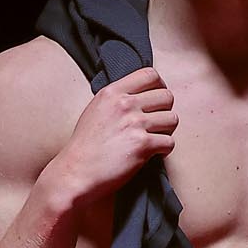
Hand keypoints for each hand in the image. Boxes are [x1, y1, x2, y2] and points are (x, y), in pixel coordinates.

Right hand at [48, 68, 176, 209]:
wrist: (75, 173)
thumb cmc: (84, 146)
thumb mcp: (95, 110)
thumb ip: (117, 99)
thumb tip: (140, 96)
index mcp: (112, 92)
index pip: (150, 74)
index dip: (159, 87)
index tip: (157, 100)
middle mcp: (125, 104)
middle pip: (166, 96)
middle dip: (165, 111)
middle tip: (157, 123)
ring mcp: (134, 124)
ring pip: (172, 119)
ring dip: (167, 131)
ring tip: (155, 139)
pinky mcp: (142, 145)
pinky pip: (169, 142)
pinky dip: (164, 150)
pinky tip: (152, 154)